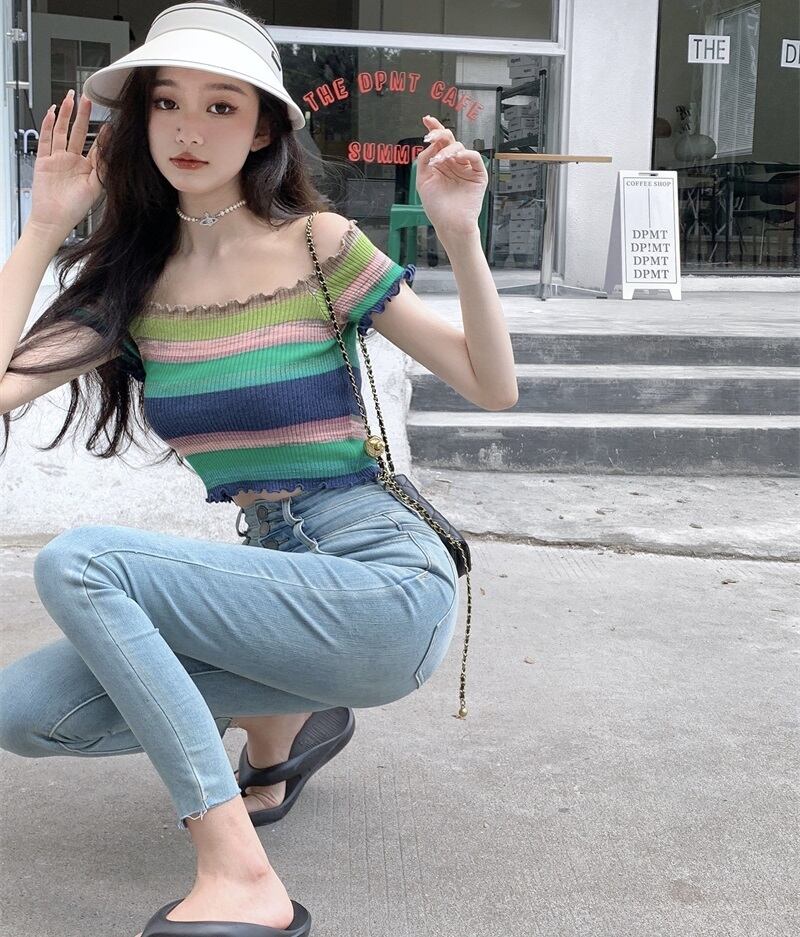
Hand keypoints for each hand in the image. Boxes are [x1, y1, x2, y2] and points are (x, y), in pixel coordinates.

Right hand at [28, 89, 110, 234]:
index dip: (102, 134)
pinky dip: (47, 125)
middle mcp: (73, 161)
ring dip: (65, 115)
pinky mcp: (44, 160)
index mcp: (88, 169)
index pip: (96, 146)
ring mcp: (58, 159)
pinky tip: (51, 113)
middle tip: (87, 99)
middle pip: (78, 132)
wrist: (53, 219)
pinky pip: (45, 139)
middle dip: (82, 115)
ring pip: (61, 131)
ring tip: (70, 99)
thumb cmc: (74, 209)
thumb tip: (111, 152)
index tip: (109, 122)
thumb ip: (103, 169)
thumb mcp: (95, 188)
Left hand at [415, 115, 487, 239]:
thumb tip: (430, 145)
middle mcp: (454, 163)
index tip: (426, 119)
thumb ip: (424, 161)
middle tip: (431, 136)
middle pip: (449, 140)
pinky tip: (456, 157)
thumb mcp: (423, 181)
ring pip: (459, 148)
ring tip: (439, 161)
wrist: (449, 224)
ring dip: (447, 151)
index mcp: (441, 164)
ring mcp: (466, 168)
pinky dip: (466, 154)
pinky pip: (475, 158)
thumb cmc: (436, 207)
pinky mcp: (478, 175)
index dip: (434, 129)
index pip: (438, 142)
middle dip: (439, 135)